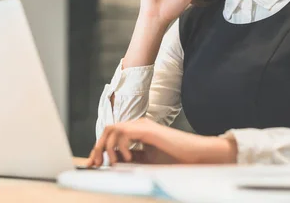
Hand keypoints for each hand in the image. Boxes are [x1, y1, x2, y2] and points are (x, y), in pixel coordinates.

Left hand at [86, 118, 237, 166]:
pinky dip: (121, 147)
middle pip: (108, 129)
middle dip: (98, 147)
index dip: (100, 149)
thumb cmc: (175, 158)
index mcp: (137, 131)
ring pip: (113, 129)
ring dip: (108, 147)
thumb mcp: (147, 160)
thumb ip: (132, 157)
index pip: (111, 135)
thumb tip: (113, 162)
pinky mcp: (147, 130)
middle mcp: (138, 125)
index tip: (94, 164)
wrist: (195, 155)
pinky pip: (125, 133)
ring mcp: (142, 125)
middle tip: (96, 164)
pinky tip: (128, 158)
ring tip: (113, 162)